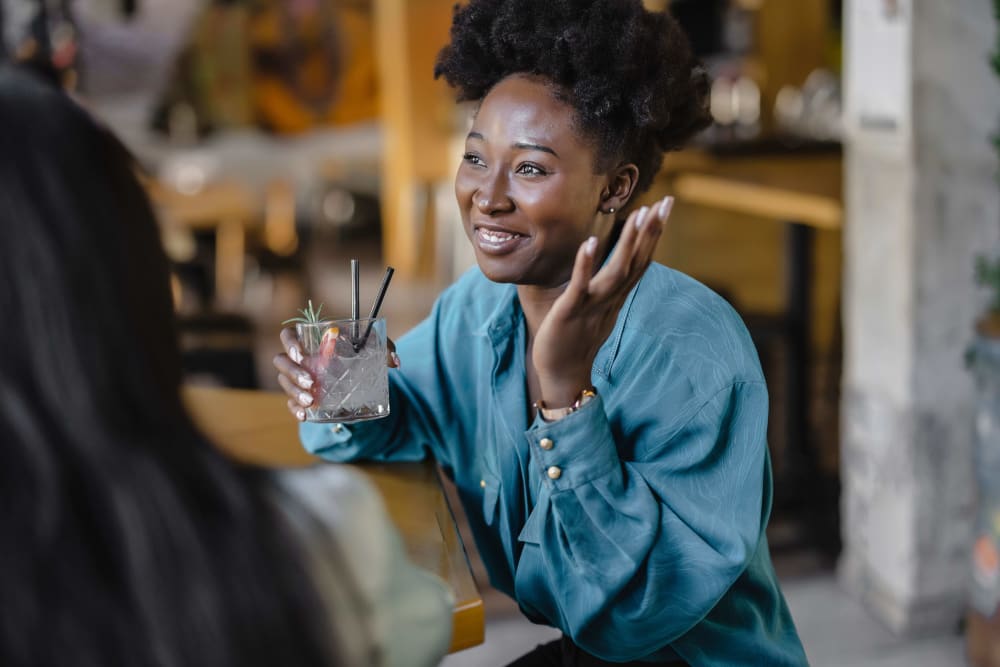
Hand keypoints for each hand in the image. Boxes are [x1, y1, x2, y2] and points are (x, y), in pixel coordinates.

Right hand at [273, 326, 399, 420]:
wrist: (360, 375)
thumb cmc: (362, 352)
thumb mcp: (374, 347)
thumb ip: (385, 348)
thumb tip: (395, 362)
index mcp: (312, 339)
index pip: (288, 335)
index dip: (290, 343)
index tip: (301, 355)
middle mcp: (301, 357)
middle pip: (281, 361)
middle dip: (292, 373)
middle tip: (310, 383)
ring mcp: (299, 377)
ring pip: (284, 382)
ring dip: (294, 392)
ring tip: (311, 402)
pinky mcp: (303, 395)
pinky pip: (290, 402)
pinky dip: (295, 409)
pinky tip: (304, 416)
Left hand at [532, 196, 672, 406]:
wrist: (563, 373)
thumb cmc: (576, 338)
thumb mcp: (598, 307)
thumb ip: (609, 286)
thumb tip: (619, 266)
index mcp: (616, 295)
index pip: (641, 260)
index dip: (653, 233)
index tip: (665, 206)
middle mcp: (611, 298)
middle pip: (637, 261)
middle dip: (651, 231)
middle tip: (666, 202)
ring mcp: (593, 305)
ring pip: (616, 271)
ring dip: (628, 243)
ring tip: (638, 214)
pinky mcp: (571, 311)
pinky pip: (580, 286)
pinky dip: (586, 265)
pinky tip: (590, 243)